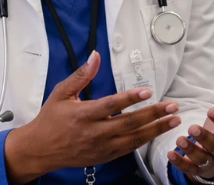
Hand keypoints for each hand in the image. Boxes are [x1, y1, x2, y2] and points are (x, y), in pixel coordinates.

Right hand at [3, 52, 180, 183]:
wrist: (39, 150)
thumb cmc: (50, 119)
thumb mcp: (61, 93)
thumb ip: (80, 75)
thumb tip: (95, 56)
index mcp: (83, 115)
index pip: (111, 105)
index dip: (129, 99)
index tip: (147, 92)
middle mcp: (94, 133)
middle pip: (128, 123)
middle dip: (153, 114)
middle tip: (172, 106)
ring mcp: (100, 147)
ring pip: (133, 139)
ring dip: (156, 129)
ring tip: (173, 119)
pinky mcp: (104, 156)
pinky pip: (128, 149)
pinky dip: (144, 140)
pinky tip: (157, 132)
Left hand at [167, 66, 213, 179]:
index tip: (212, 111)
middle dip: (205, 137)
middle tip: (193, 128)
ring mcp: (210, 159)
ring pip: (202, 157)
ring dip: (190, 149)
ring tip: (179, 140)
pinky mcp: (198, 167)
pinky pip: (189, 167)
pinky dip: (180, 162)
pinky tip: (171, 154)